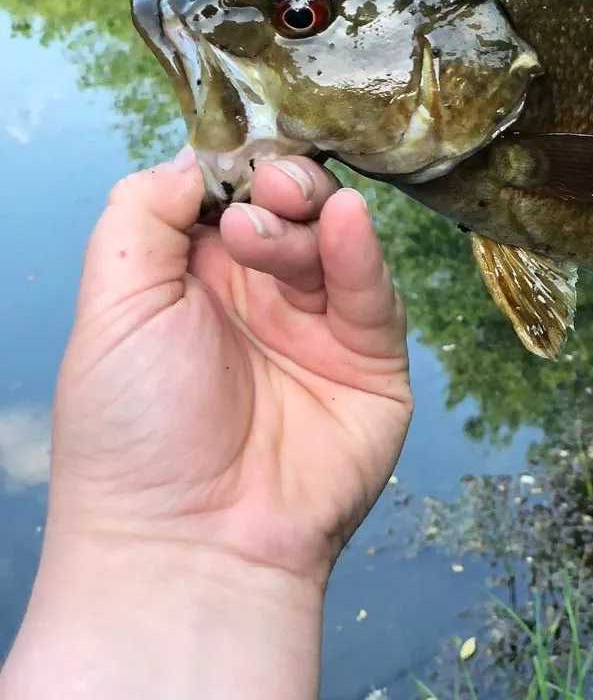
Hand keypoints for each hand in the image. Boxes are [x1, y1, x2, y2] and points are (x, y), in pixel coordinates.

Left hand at [47, 148, 412, 588]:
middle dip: (278, 182)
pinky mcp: (372, 364)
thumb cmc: (133, 437)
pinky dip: (361, 253)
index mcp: (189, 285)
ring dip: (309, 213)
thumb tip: (193, 157)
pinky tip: (344, 223)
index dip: (231, 168)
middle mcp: (257, 300)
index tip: (230, 155)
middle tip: (267, 184)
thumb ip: (141, 216)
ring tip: (282, 211)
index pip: (224, 197)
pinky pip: (374, 294)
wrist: (189, 544)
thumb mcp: (110, 307)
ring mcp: (318, 330)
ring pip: (330, 241)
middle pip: (285, 210)